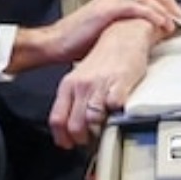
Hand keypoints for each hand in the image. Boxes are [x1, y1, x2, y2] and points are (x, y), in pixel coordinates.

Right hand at [41, 0, 180, 63]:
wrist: (55, 43)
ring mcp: (108, 1)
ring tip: (173, 21)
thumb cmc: (77, 41)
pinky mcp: (106, 12)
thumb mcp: (104, 28)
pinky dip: (151, 14)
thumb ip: (121, 24)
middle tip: (179, 12)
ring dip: (163, 6)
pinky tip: (161, 23)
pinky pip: (135, 7)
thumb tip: (140, 32)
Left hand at [48, 18, 155, 148]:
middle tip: (91, 140)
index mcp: (68, 85)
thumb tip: (70, 123)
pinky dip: (117, 116)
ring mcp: (100, 86)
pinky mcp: (120, 85)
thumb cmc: (105, 58)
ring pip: (93, 121)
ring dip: (100, 131)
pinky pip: (115, 109)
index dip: (63, 137)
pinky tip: (119, 115)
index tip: (69, 144)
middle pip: (75, 126)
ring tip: (105, 130)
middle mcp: (81, 86)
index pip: (57, 120)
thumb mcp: (81, 78)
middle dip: (83, 139)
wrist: (124, 35)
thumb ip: (74, 99)